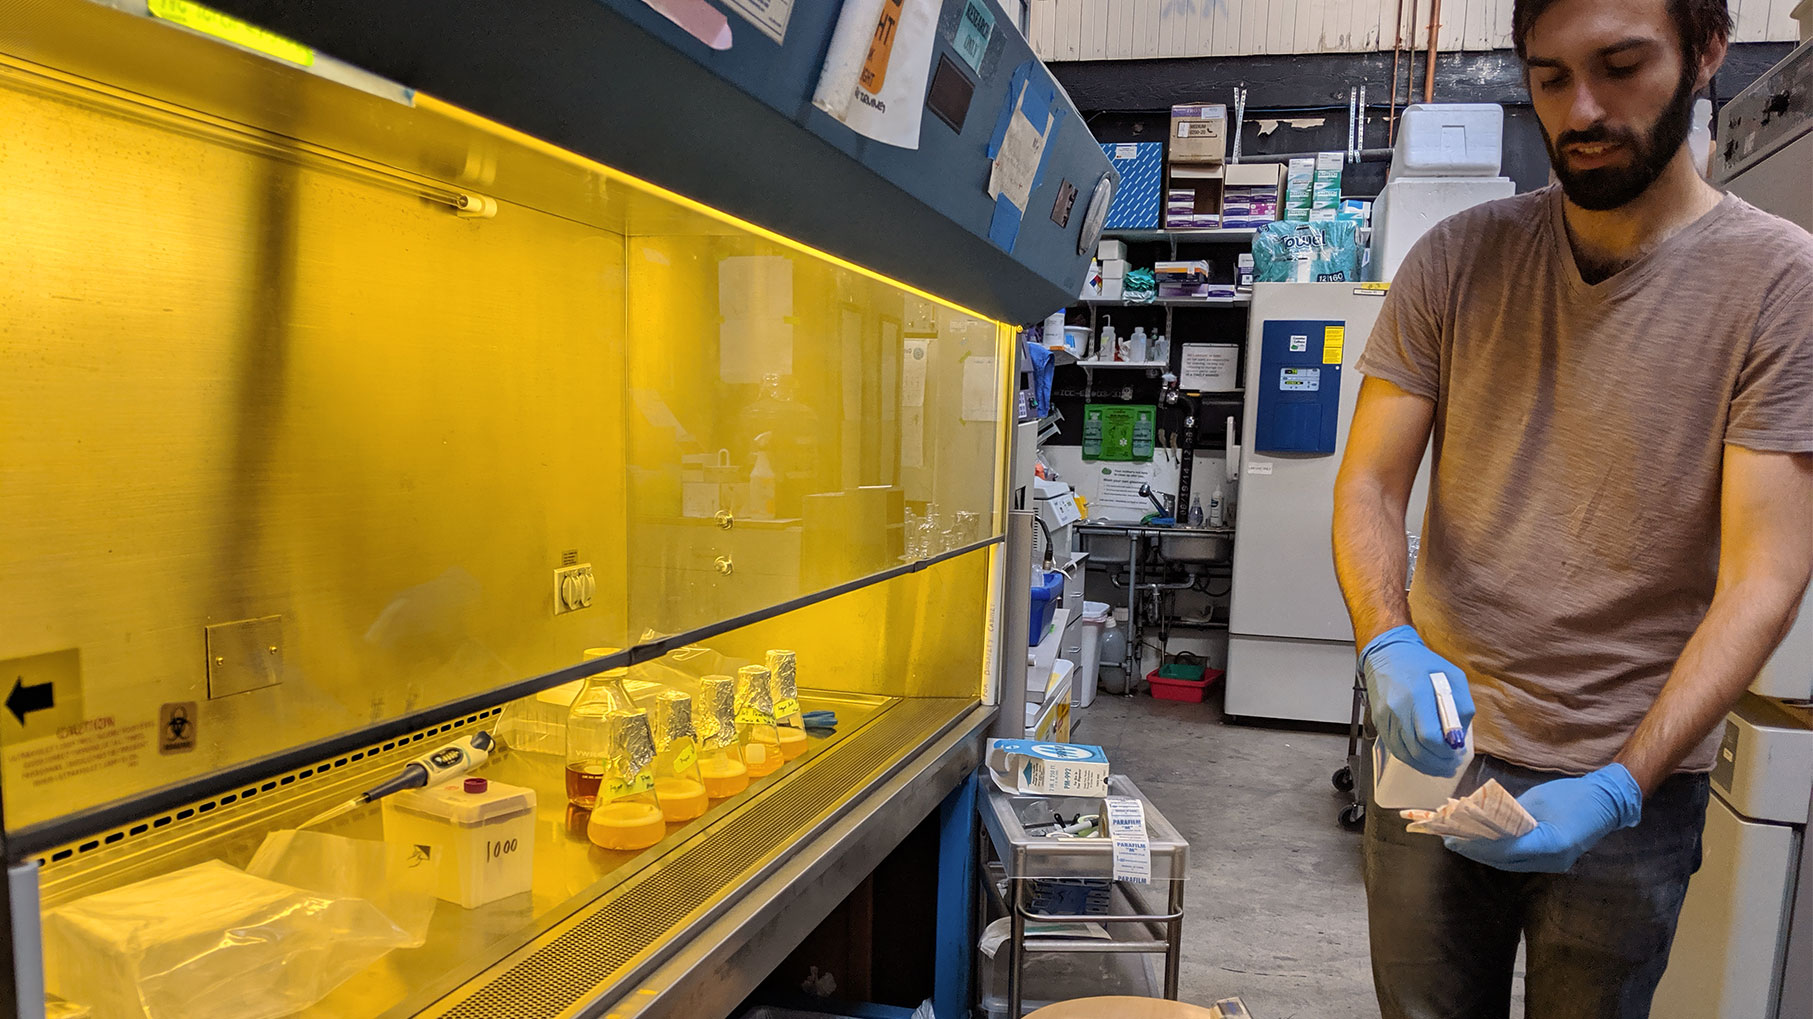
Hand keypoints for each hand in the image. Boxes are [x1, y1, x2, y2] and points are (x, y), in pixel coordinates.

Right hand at [1360, 625, 1474, 776]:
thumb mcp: (1452, 676)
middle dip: (1438, 763)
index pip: (1429, 736)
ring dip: (1425, 765)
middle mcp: (1397, 708)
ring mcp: (1385, 717)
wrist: (1387, 654)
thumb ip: (1461, 706)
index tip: (1456, 753)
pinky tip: (1423, 759)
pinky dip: (1411, 759)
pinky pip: (1394, 748)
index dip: (1445, 752)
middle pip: (1417, 750)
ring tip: (1440, 766)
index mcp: (1417, 695)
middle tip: (1452, 764)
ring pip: (1405, 754)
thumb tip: (1460, 735)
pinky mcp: (1379, 722)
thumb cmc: (1420, 663)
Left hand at [1444, 764, 1643, 872]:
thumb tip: (1482, 819)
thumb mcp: (1537, 799)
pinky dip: (1502, 853)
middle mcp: (1553, 860)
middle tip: (1450, 841)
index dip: (1478, 844)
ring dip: (1487, 854)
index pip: (1505, 848)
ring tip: (1462, 843)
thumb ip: (1511, 813)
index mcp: (1550, 843)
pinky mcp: (1555, 861)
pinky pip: (1522, 860)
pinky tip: (1485, 844)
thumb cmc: (1573, 795)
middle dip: (1476, 851)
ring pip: (1512, 864)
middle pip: (1505, 860)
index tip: (1455, 838)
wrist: (1607, 802)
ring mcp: (1555, 864)